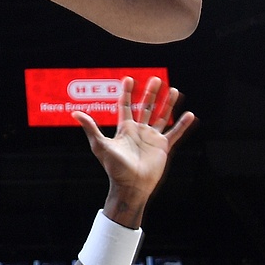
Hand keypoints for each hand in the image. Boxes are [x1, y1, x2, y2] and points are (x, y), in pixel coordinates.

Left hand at [73, 75, 193, 227]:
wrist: (130, 186)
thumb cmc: (114, 168)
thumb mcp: (100, 145)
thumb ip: (91, 128)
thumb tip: (75, 113)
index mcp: (125, 128)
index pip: (126, 106)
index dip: (127, 92)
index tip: (129, 79)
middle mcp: (139, 131)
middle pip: (146, 107)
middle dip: (151, 93)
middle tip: (156, 79)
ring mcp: (152, 138)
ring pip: (162, 116)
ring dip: (168, 104)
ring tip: (174, 90)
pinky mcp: (163, 147)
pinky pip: (175, 133)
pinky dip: (182, 124)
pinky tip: (189, 114)